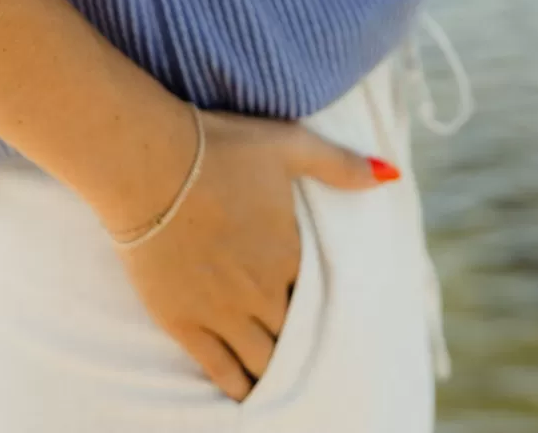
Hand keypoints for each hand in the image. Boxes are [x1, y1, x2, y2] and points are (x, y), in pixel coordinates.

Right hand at [105, 106, 395, 403]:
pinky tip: (245, 392)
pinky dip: (237, 386)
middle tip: (303, 348)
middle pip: (294, 336)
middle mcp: (262, 291)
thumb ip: (338, 163)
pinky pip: (220, 371)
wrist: (147, 162)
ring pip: (262, 361)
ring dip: (274, 369)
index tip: (320, 310)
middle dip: (299, 342)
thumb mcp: (287, 144)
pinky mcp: (183, 322)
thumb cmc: (218, 146)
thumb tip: (390, 174)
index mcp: (290, 253)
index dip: (319, 305)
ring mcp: (222, 311)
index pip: (319, 298)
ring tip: (279, 376)